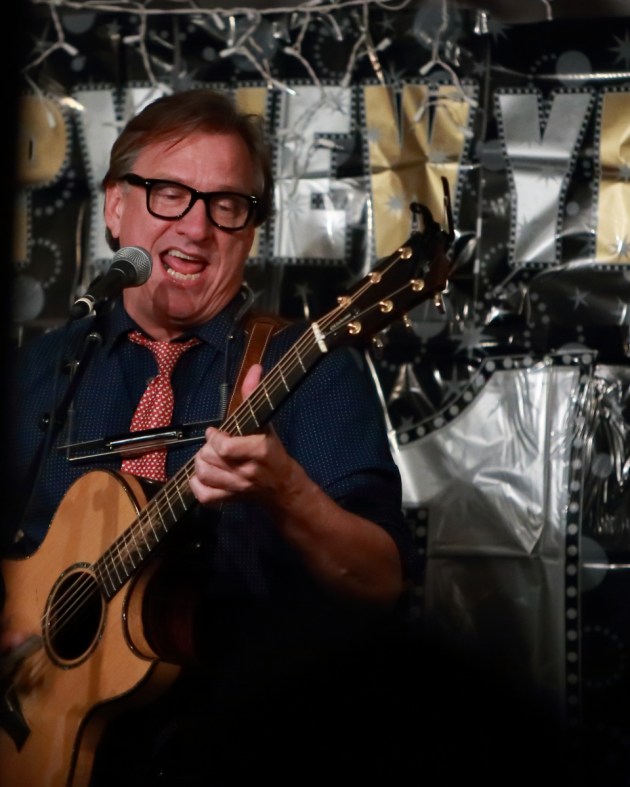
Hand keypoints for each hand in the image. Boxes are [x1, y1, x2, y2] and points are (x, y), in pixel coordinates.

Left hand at [189, 364, 296, 507]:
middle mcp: (246, 471)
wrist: (284, 488)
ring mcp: (237, 488)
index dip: (214, 437)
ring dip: (201, 463)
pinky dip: (197, 484)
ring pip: (204, 475)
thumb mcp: (266, 423)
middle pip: (209, 458)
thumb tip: (254, 368)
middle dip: (207, 448)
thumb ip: (254, 396)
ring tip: (208, 457)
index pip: (224, 447)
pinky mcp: (230, 500)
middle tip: (214, 445)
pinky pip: (203, 496)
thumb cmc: (274, 453)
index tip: (215, 432)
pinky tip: (204, 475)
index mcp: (258, 451)